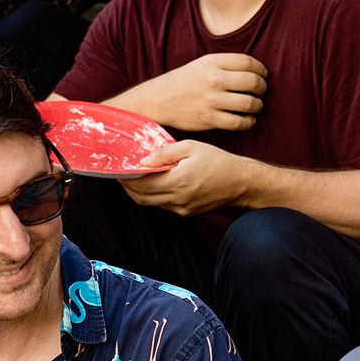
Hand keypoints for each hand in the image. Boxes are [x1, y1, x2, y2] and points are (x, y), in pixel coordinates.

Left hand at [120, 140, 251, 215]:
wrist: (240, 182)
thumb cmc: (217, 161)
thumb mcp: (190, 147)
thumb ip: (164, 153)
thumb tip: (142, 161)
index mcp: (177, 181)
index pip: (141, 184)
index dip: (126, 178)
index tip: (119, 169)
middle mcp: (177, 199)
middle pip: (141, 197)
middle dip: (128, 186)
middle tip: (123, 174)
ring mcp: (181, 208)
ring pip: (149, 203)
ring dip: (139, 192)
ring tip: (135, 178)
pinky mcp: (185, 212)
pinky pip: (162, 205)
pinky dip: (153, 195)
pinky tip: (154, 183)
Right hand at [128, 54, 267, 131]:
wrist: (157, 100)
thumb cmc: (181, 82)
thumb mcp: (200, 64)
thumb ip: (224, 64)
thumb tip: (253, 70)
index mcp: (212, 62)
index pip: (248, 62)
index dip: (260, 69)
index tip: (262, 74)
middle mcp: (213, 79)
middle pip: (253, 82)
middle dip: (262, 87)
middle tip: (261, 90)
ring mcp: (212, 100)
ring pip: (249, 103)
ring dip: (257, 105)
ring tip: (255, 105)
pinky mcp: (210, 119)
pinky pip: (239, 122)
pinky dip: (249, 121)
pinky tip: (248, 119)